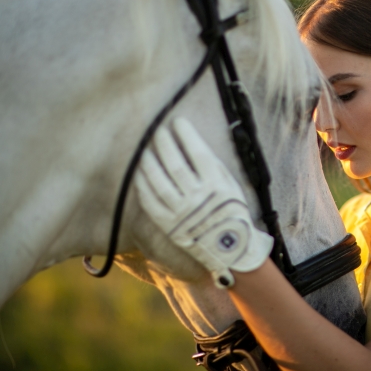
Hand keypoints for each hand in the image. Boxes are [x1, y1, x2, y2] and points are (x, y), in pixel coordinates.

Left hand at [134, 117, 272, 287]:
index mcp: (216, 185)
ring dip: (149, 161)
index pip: (198, 153)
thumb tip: (193, 143)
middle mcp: (198, 197)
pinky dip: (143, 184)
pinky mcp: (168, 224)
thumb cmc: (231, 211)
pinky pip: (150, 201)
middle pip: (175, 164)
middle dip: (164, 143)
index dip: (186, 135)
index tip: (178, 122)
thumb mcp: (231, 186)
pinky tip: (139, 172)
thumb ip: (214, 166)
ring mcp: (181, 212)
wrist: (228, 248)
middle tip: (157, 131)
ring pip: (159, 181)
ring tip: (145, 148)